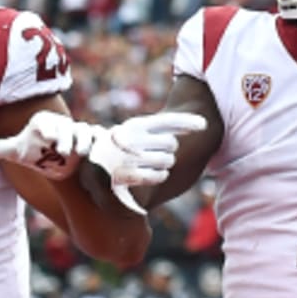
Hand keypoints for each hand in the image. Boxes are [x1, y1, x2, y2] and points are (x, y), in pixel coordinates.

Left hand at [0, 111, 96, 179]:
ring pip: (82, 131)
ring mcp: (77, 130)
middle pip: (64, 127)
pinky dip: (98, 140)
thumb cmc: (37, 154)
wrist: (58, 162)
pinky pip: (96, 136)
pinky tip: (98, 147)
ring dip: (82, 141)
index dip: (47, 127)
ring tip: (80, 153)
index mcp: (42, 123)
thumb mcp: (18, 153)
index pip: (44, 122)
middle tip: (62, 152)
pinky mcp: (91, 137)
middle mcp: (61, 124)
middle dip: (65, 138)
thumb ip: (3, 148)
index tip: (47, 136)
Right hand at [87, 112, 207, 191]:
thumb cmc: (124, 149)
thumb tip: (204, 122)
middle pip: (171, 143)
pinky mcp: (122, 176)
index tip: (204, 124)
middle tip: (159, 155)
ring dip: (165, 166)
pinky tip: (157, 175)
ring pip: (166, 160)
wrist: (92, 171)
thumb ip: (167, 127)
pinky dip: (159, 176)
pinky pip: (155, 176)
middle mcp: (130, 138)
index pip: (166, 120)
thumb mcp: (140, 133)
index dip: (187, 122)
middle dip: (170, 152)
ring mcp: (125, 156)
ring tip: (155, 166)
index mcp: (135, 125)